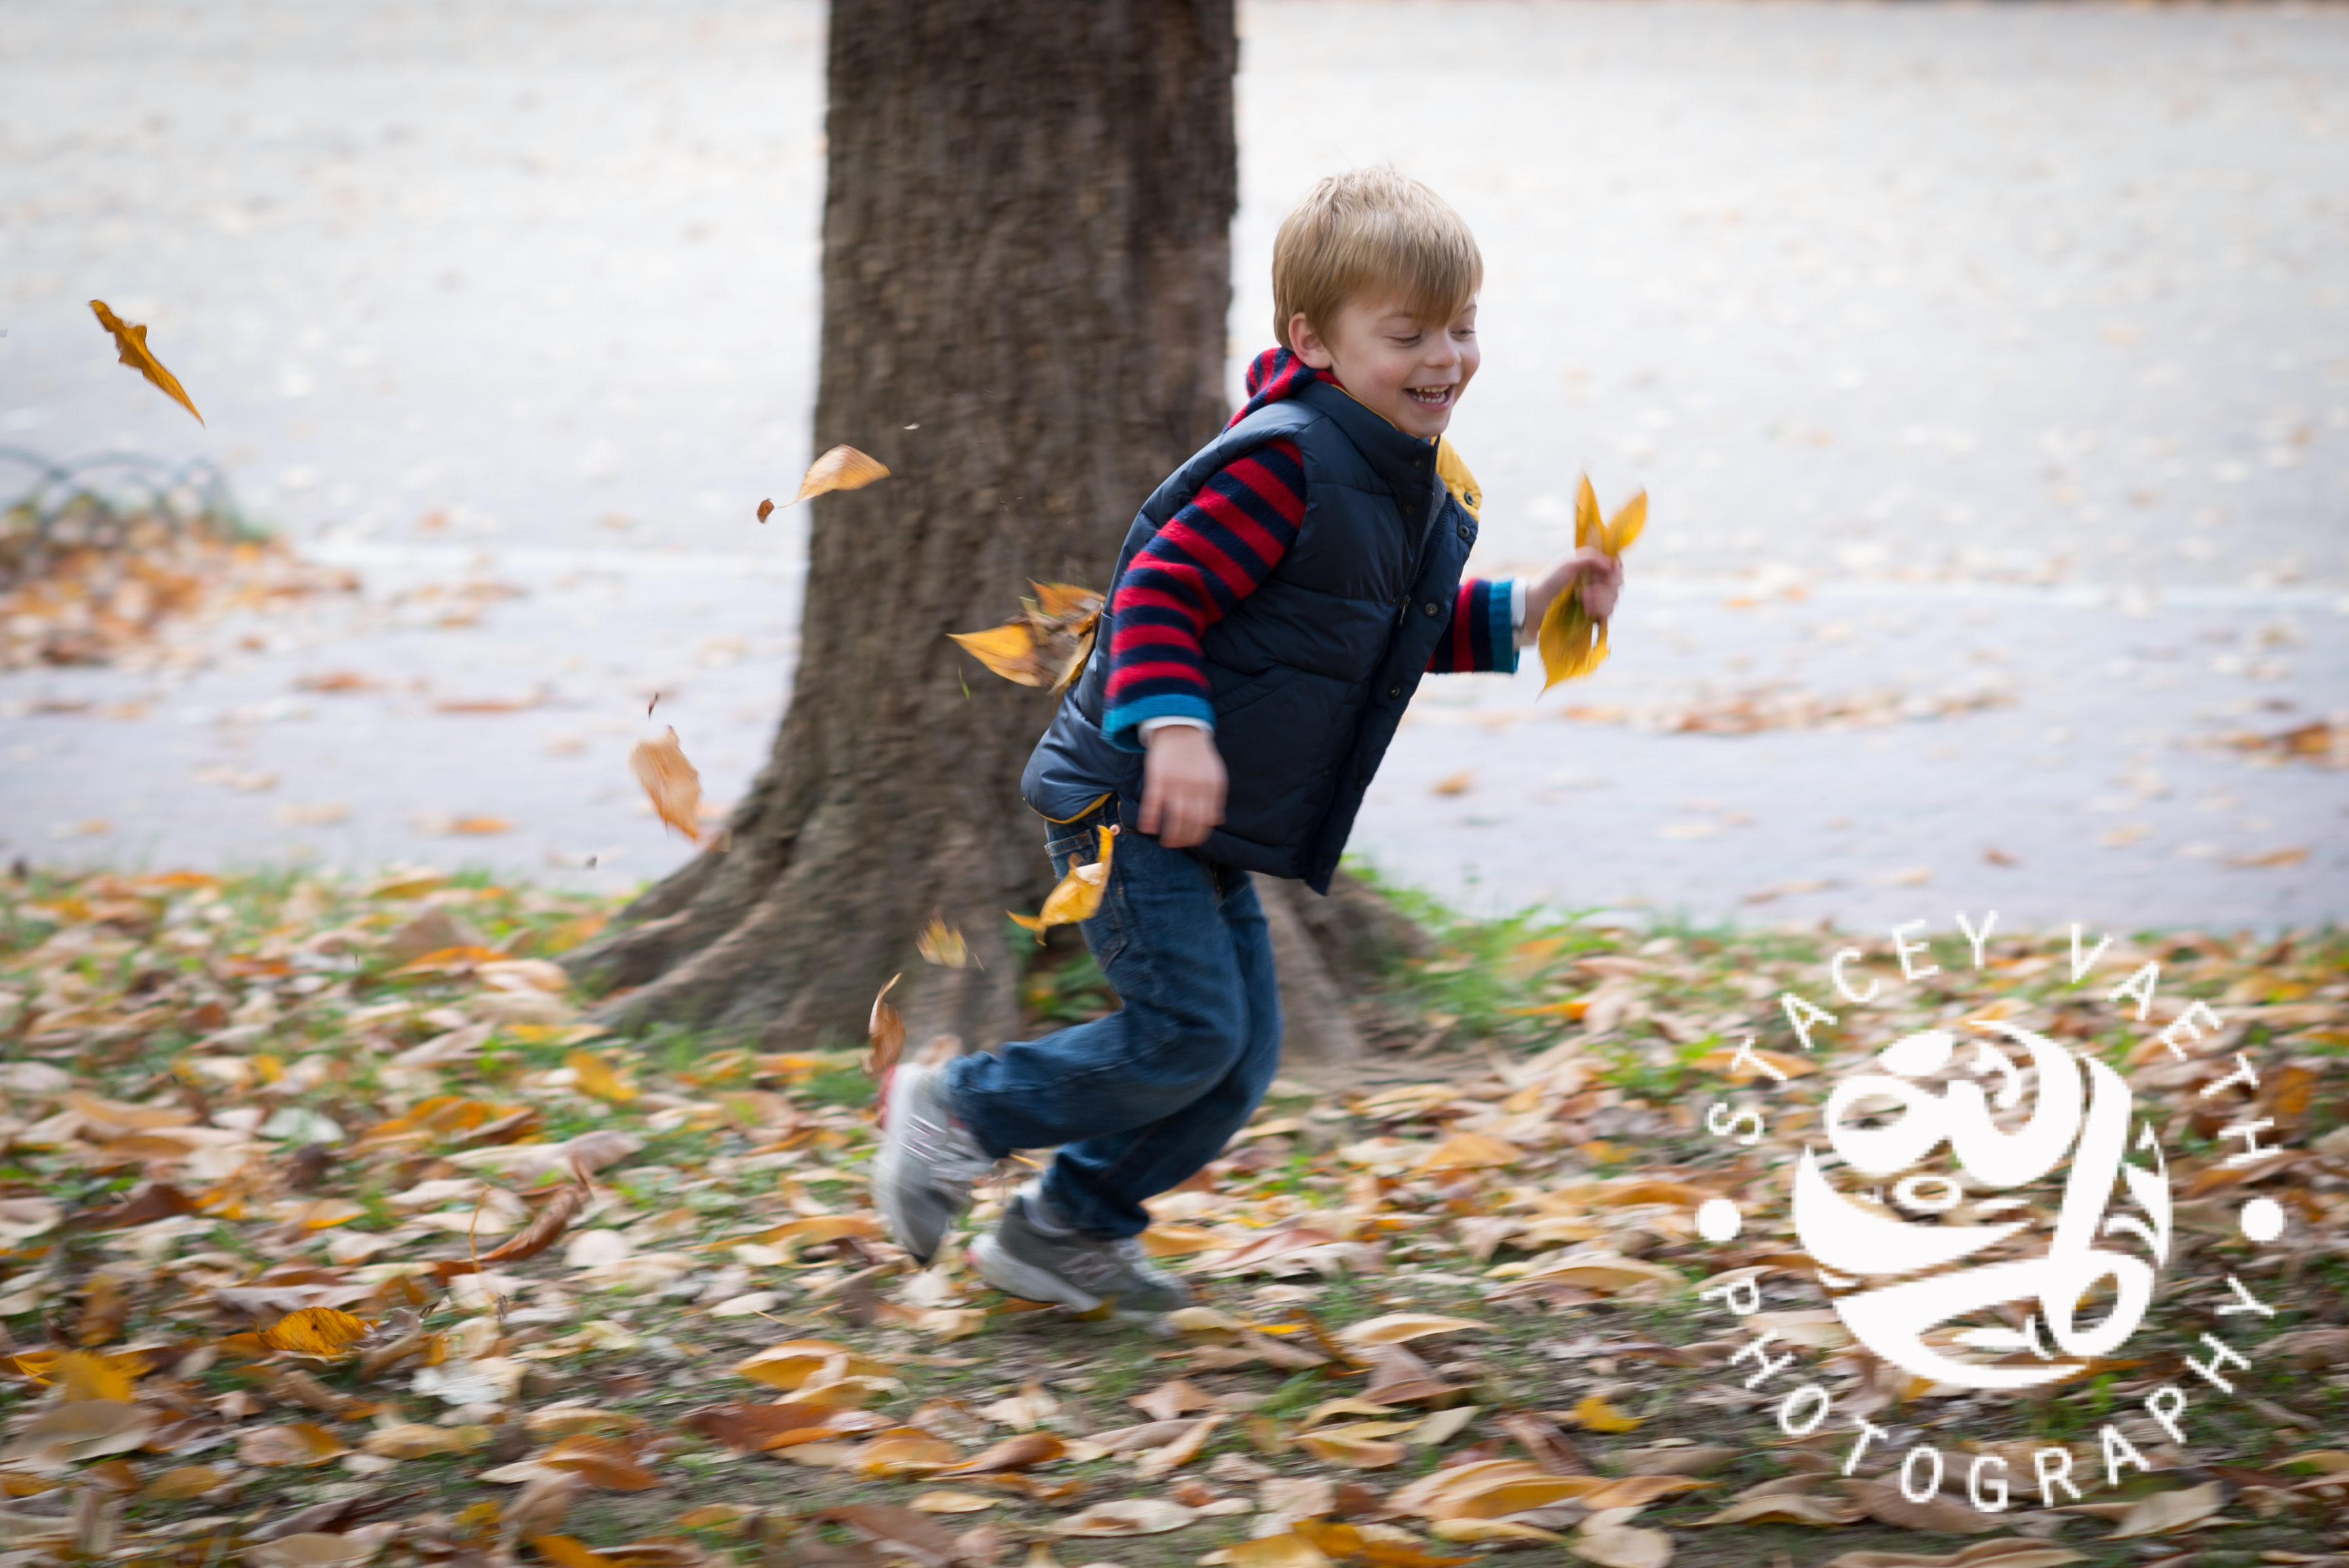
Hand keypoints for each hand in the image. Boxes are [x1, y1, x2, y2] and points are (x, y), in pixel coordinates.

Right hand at [1139, 723, 1225, 847]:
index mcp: (1212, 786)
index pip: (1208, 818)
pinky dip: (1150, 818)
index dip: (1200, 833)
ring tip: (1167, 843)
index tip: (1194, 841)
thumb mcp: (1214, 774)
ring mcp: (1176, 782)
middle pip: (1192, 820)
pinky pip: (1153, 803)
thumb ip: (1216, 798)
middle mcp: (1195, 786)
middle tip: (1178, 845)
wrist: (1180, 728)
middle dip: (1185, 838)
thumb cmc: (1198, 755)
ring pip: (1174, 816)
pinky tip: (1148, 829)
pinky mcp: (1158, 777)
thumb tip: (1217, 821)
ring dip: (1171, 834)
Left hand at [1525, 546, 1624, 628]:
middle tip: (1586, 588)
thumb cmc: (1551, 580)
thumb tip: (1612, 563)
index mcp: (1594, 567)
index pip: (1616, 566)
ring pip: (1614, 599)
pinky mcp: (1595, 614)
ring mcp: (1598, 599)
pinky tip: (1586, 610)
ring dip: (1599, 599)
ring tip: (1582, 599)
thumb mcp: (1568, 563)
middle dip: (1604, 586)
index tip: (1608, 573)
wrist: (1537, 604)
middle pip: (1618, 583)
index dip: (1616, 570)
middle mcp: (1599, 582)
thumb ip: (1591, 558)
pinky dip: (1599, 610)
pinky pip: (1608, 613)